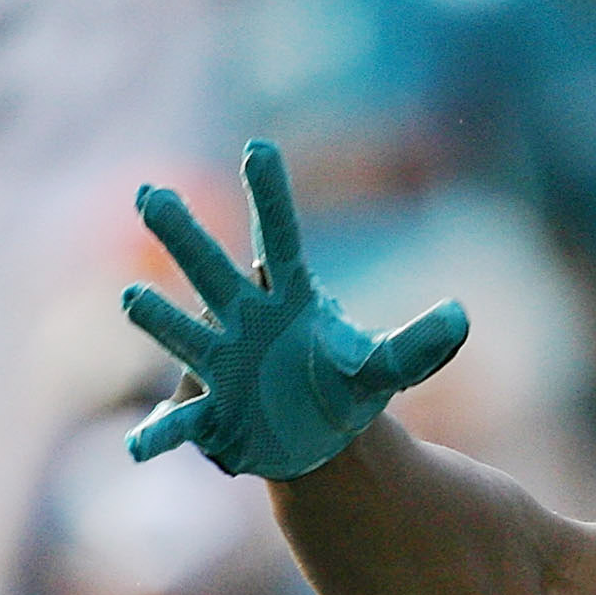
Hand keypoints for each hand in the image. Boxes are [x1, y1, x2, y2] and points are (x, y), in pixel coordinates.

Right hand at [120, 139, 467, 479]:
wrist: (313, 438)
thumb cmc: (342, 387)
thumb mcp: (383, 369)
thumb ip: (417, 347)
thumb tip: (460, 317)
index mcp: (285, 299)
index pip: (279, 238)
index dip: (270, 196)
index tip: (259, 148)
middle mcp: (239, 321)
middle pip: (209, 272)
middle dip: (183, 236)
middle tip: (152, 194)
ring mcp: (215, 364)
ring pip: (182, 336)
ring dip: (160, 319)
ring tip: (135, 299)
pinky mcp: (206, 413)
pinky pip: (178, 422)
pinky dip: (160, 433)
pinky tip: (140, 445)